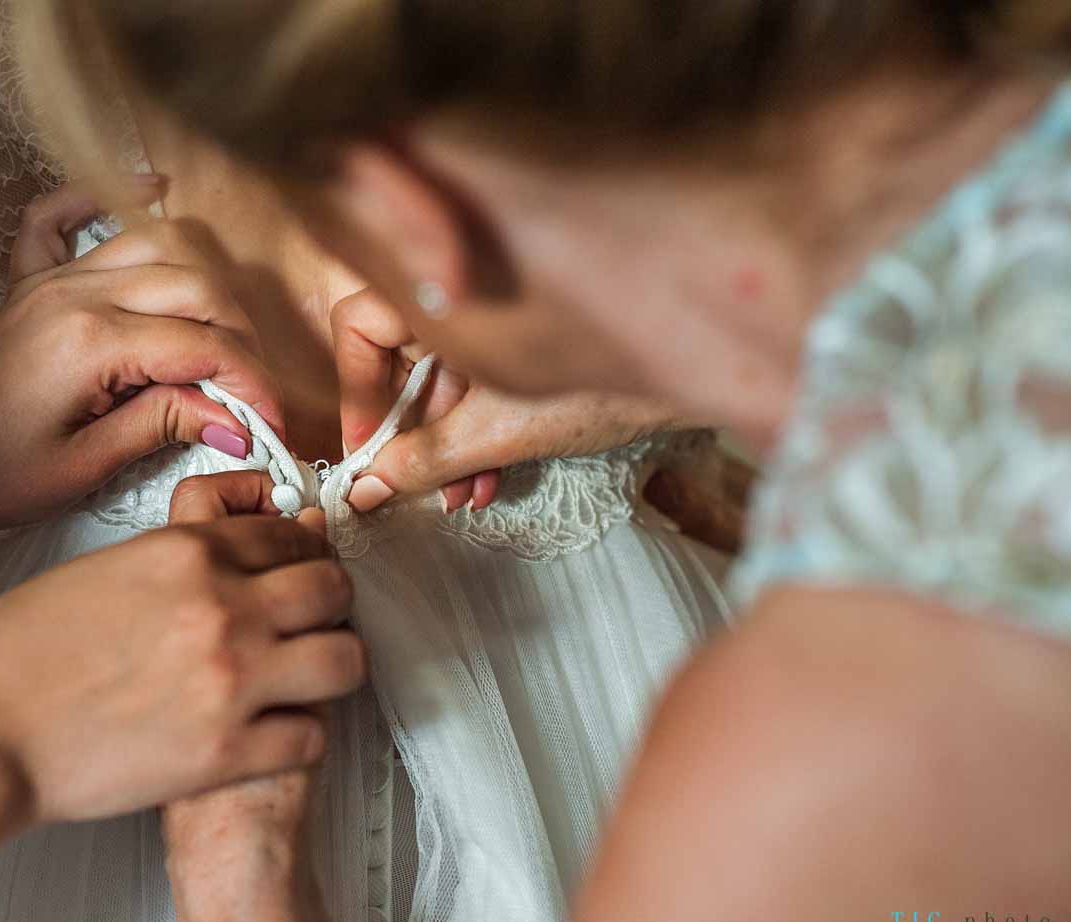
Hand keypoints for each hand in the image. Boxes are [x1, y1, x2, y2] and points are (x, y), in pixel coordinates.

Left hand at [0, 186, 283, 535]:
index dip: (251, 384)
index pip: (203, 345)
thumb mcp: (85, 467)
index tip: (272, 423)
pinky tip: (150, 188)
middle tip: (251, 390)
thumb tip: (235, 418)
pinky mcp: (32, 282)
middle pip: (195, 285)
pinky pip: (66, 217)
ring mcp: (52, 280)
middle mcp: (75, 294)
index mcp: (90, 343)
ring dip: (204, 280)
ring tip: (223, 334)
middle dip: (240, 337)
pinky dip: (107, 197)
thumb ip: (163, 425)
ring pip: (156, 244)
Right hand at [0, 470, 364, 824]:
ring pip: (343, 661)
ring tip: (308, 680)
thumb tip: (213, 558)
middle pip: (332, 589)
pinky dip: (302, 736)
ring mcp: (232, 679)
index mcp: (186, 551)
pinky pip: (313, 737)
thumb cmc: (16, 655)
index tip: (300, 571)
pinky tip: (277, 734)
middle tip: (315, 624)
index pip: (286, 535)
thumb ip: (170, 556)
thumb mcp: (100, 569)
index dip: (301, 554)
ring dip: (332, 668)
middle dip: (331, 605)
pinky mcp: (228, 752)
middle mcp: (222, 606)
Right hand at [333, 288, 680, 513]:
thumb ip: (423, 458)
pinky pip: (485, 372)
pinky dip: (482, 421)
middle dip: (412, 432)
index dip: (354, 390)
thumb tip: (363, 488)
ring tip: (466, 497)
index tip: (363, 451)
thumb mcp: (501, 430)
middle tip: (419, 490)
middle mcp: (467, 276)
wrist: (715, 360)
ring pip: (446, 372)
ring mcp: (503, 299)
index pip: (359, 323)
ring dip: (449, 439)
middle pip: (402, 356)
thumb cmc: (612, 376)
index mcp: (446, 276)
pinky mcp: (536, 326)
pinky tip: (493, 477)